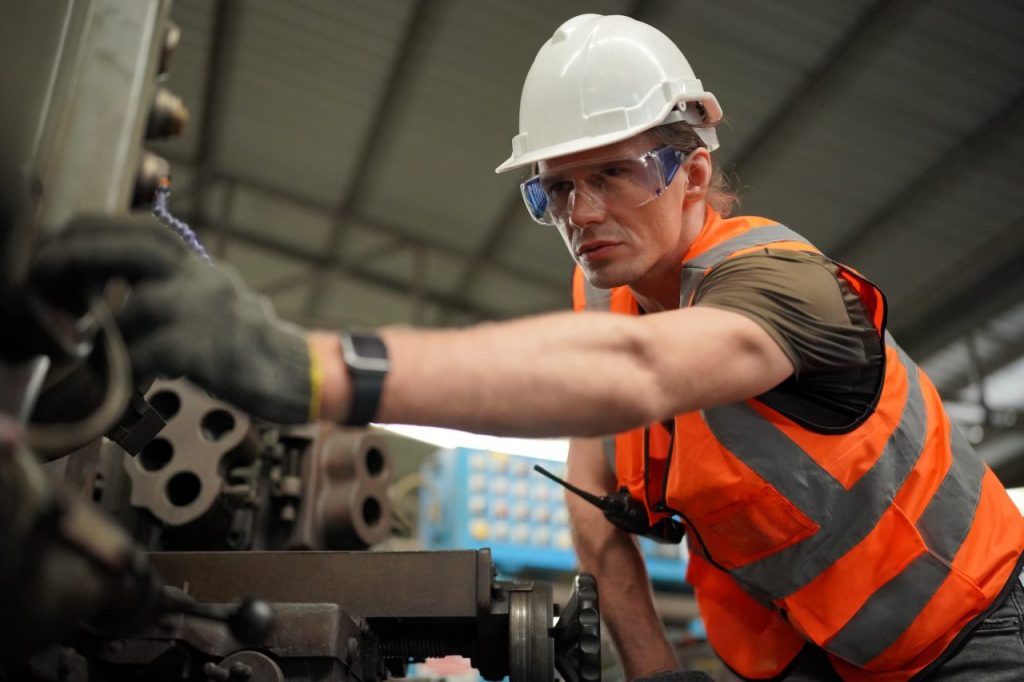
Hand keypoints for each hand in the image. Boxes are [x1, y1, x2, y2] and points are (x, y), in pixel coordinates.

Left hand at [31, 215, 316, 423]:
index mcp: (197, 266)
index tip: (56, 244)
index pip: (142, 230)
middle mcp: (203, 279)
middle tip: (41, 273)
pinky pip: (155, 357)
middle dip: (81, 254)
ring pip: (141, 305)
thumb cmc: (247, 346)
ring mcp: (211, 312)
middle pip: (137, 247)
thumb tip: (111, 298)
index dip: (92, 231)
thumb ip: (166, 290)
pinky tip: (118, 386)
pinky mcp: (213, 350)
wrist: (300, 375)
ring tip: (80, 348)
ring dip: (103, 329)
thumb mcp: (209, 300)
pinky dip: (127, 372)